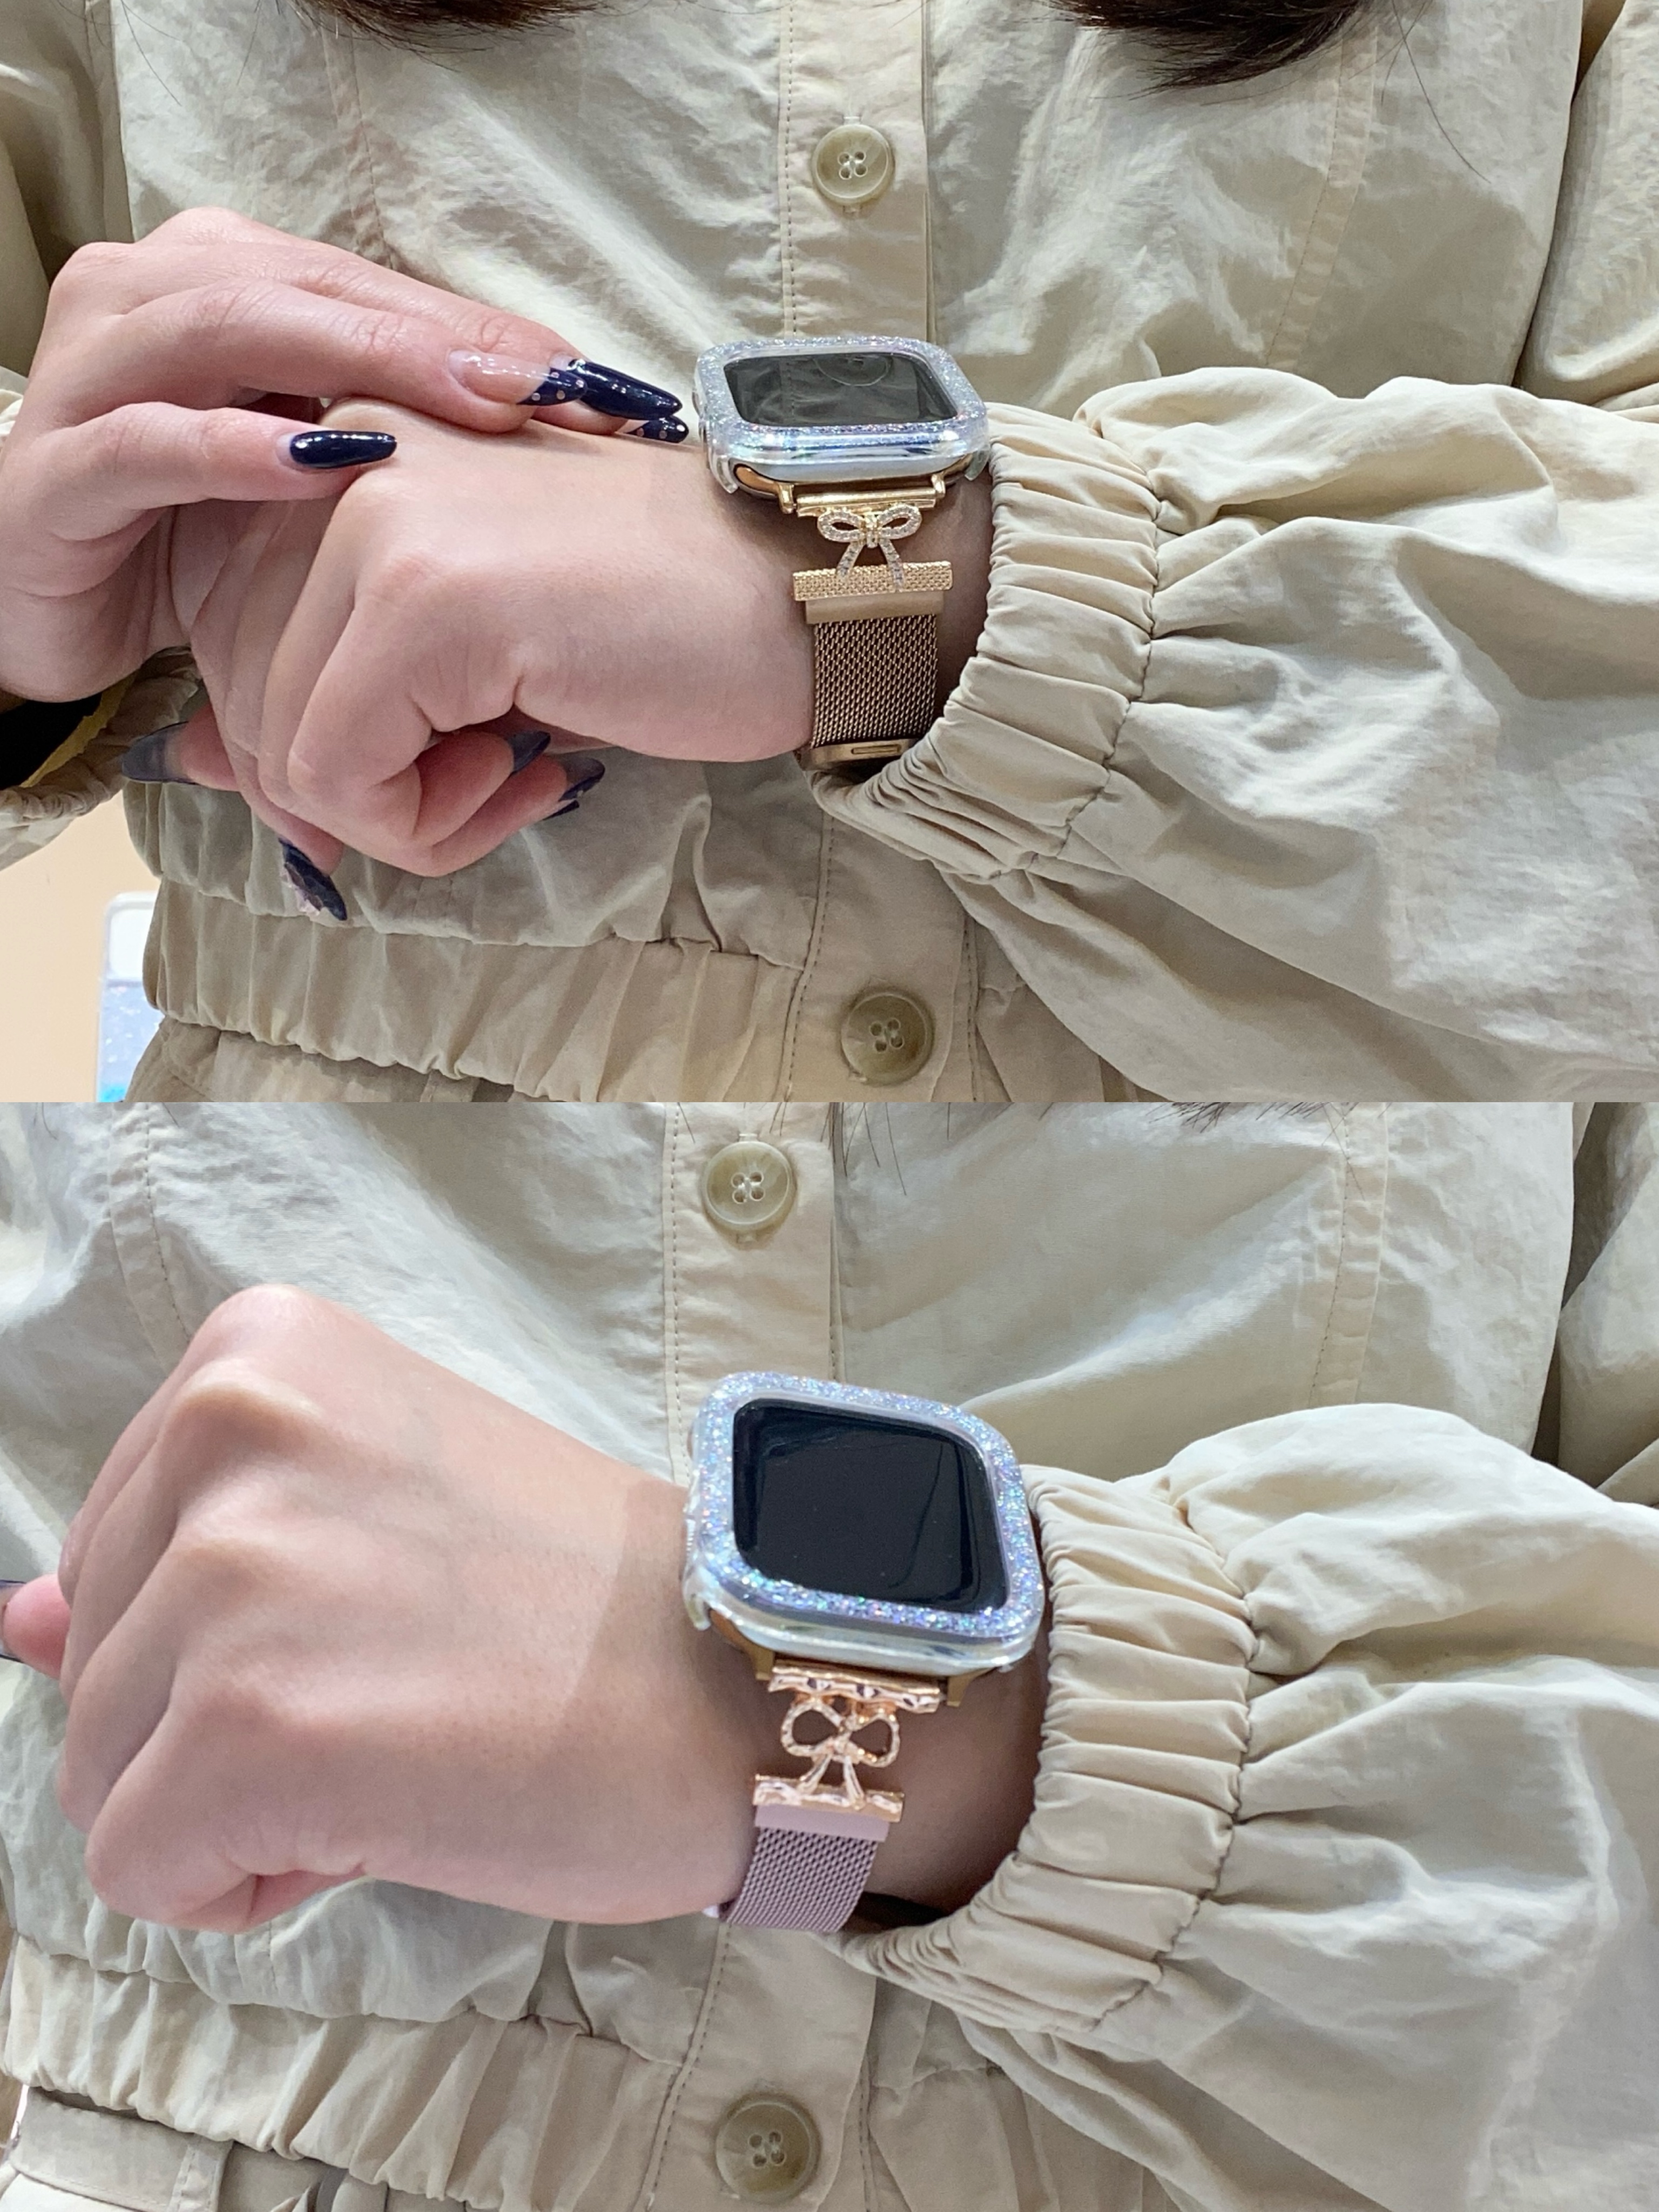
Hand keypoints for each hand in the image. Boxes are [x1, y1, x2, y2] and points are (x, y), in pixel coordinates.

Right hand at [0, 206, 637, 709]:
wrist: (51, 610)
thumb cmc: (197, 538)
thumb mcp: (315, 474)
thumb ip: (404, 429)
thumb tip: (562, 426)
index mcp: (224, 280)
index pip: (373, 287)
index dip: (489, 330)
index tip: (601, 385)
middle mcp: (152, 298)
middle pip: (318, 291)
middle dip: (447, 339)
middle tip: (558, 387)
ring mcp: (95, 376)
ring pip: (234, 333)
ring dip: (361, 366)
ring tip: (473, 404)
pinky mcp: (57, 473)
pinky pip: (151, 443)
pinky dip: (235, 449)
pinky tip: (322, 467)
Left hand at [0, 1286, 1041, 1931]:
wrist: (731, 1673)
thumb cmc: (568, 1598)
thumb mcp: (363, 1511)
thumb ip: (173, 1554)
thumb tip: (19, 1624)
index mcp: (255, 1353)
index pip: (108, 1553)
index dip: (226, 1633)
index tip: (377, 1616)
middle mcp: (226, 1431)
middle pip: (92, 1666)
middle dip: (218, 1718)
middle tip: (404, 1681)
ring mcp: (229, 1576)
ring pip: (104, 1776)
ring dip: (237, 1801)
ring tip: (405, 1738)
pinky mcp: (243, 1726)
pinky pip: (142, 1870)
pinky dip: (248, 1880)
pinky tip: (388, 1812)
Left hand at [160, 401, 992, 876]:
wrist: (808, 588)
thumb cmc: (659, 617)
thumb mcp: (466, 642)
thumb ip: (329, 683)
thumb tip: (201, 762)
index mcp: (339, 446)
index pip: (225, 628)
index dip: (316, 737)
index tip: (437, 754)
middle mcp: (335, 458)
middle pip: (240, 691)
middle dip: (350, 787)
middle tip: (481, 784)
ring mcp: (375, 520)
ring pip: (281, 746)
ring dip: (398, 812)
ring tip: (508, 778)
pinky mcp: (425, 597)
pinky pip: (341, 777)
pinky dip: (424, 824)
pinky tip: (524, 775)